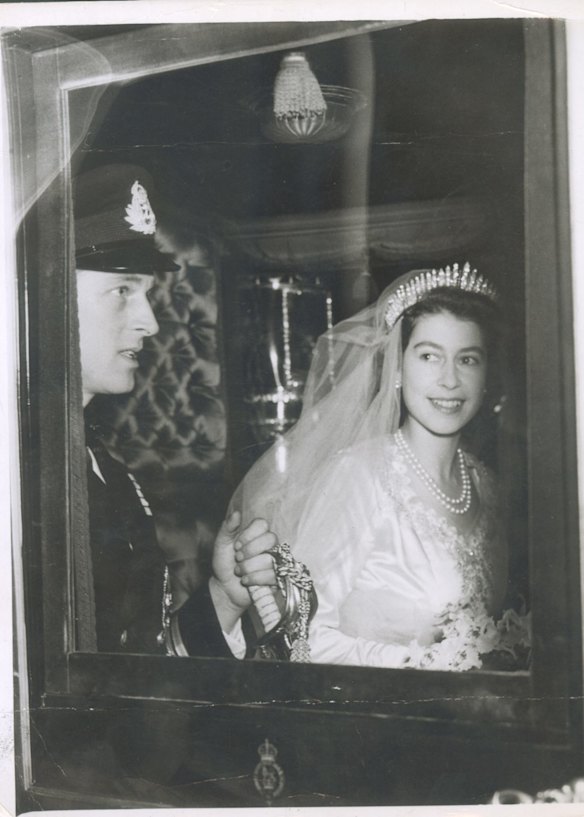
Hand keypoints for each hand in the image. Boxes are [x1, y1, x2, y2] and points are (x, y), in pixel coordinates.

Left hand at [209, 511, 277, 633]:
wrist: (225, 588)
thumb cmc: (225, 564)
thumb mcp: (222, 544)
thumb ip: (228, 528)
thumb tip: (236, 513)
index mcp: (257, 534)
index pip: (262, 524)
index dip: (249, 534)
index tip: (236, 545)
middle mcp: (269, 546)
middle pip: (270, 539)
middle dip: (249, 551)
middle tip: (237, 558)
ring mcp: (275, 561)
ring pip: (269, 559)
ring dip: (248, 567)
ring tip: (239, 571)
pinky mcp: (278, 577)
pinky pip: (272, 575)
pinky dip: (255, 578)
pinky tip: (246, 580)